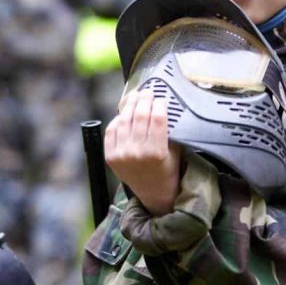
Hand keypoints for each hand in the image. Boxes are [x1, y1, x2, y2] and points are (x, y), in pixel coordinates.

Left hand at [104, 89, 181, 215]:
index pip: (157, 119)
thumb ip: (167, 130)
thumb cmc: (166, 169)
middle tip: (148, 92)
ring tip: (135, 96)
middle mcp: (137, 153)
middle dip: (144, 100)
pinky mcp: (110, 156)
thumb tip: (159, 104)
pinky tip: (124, 112)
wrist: (153, 192)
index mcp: (156, 152)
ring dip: (130, 105)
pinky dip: (117, 119)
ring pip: (123, 121)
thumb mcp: (175, 150)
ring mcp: (121, 155)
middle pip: (139, 116)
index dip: (159, 104)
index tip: (161, 98)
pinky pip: (111, 131)